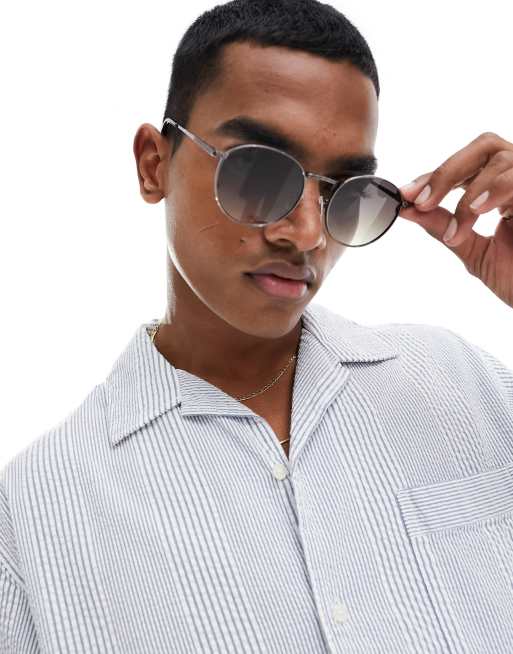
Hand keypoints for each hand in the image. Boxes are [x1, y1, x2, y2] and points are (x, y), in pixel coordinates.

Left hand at [398, 131, 512, 308]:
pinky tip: (479, 210)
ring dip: (469, 192)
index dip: (435, 176)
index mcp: (503, 189)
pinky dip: (496, 190)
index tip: (407, 194)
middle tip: (421, 200)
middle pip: (484, 146)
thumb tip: (408, 209)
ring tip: (457, 228)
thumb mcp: (472, 250)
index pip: (466, 167)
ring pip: (501, 158)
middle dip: (446, 172)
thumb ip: (443, 226)